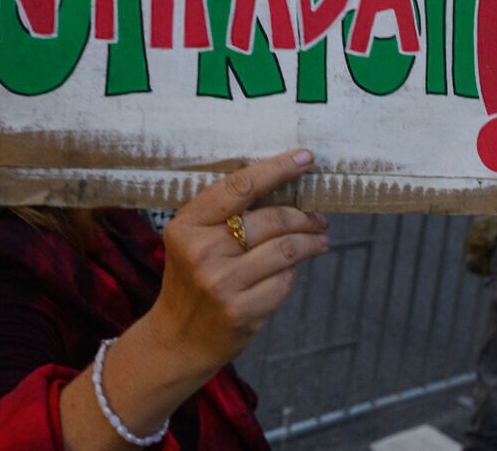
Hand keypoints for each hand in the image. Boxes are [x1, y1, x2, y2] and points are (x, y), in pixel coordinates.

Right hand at [147, 149, 328, 375]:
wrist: (177, 339)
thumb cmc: (192, 277)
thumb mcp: (192, 239)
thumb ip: (225, 214)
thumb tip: (285, 185)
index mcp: (187, 225)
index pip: (240, 187)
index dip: (277, 169)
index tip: (306, 158)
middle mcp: (201, 252)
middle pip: (272, 219)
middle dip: (303, 216)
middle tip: (318, 217)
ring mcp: (221, 284)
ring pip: (286, 250)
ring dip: (310, 242)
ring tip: (320, 240)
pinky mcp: (240, 312)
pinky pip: (284, 281)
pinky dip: (292, 272)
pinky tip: (290, 271)